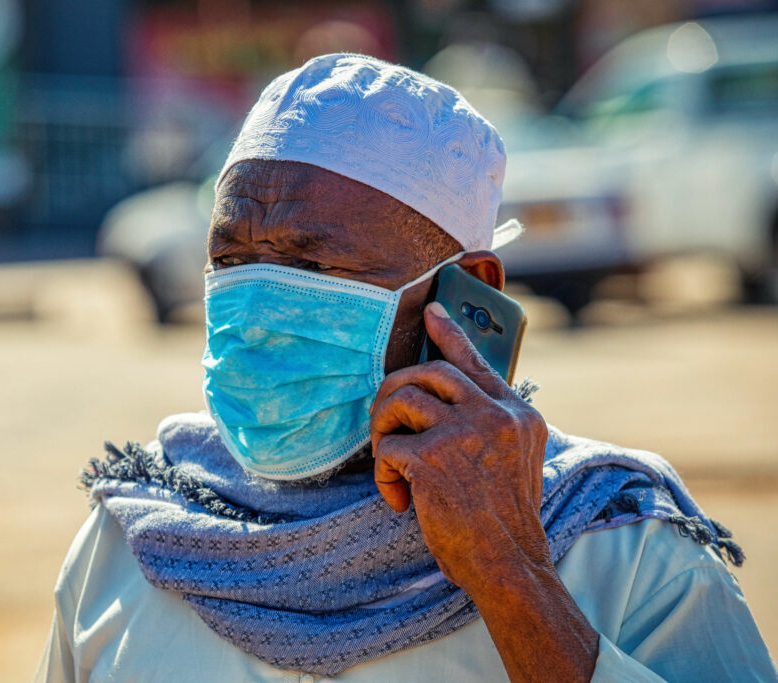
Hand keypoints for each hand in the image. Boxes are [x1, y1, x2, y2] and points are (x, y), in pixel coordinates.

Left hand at [371, 303, 596, 681]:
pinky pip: (387, 447)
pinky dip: (384, 474)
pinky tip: (399, 498)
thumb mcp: (512, 461)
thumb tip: (437, 400)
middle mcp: (495, 415)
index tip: (430, 312)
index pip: (477, 361)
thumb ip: (487, 426)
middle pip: (429, 372)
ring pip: (400, 400)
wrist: (509, 564)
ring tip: (391, 461)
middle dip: (394, 390)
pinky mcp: (435, 457)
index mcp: (518, 414)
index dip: (448, 333)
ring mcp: (466, 433)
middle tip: (384, 418)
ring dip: (383, 429)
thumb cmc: (503, 520)